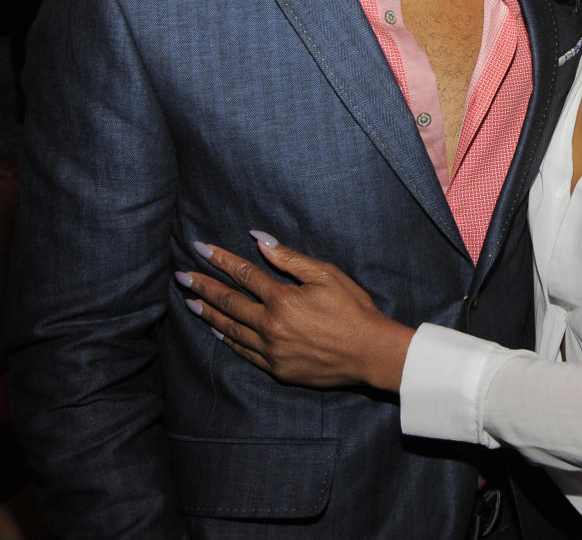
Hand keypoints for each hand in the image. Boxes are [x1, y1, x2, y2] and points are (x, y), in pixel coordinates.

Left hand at [176, 233, 414, 391]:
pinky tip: (216, 331)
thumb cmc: (353, 308)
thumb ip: (289, 259)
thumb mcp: (326, 275)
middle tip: (181, 277)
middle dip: (203, 287)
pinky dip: (227, 339)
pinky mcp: (277, 369)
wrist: (370, 353)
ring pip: (230, 329)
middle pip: (229, 302)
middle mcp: (270, 326)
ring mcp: (271, 351)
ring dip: (209, 314)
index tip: (200, 249)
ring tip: (191, 303)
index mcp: (282, 299)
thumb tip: (258, 240)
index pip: (243, 274)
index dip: (220, 259)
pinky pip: (243, 352)